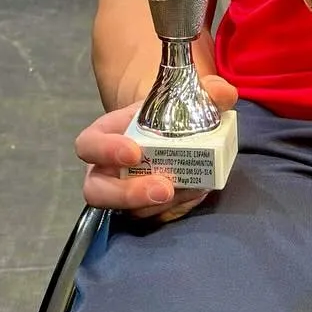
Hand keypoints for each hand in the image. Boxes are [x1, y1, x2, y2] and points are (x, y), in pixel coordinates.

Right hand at [76, 74, 238, 222]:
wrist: (175, 133)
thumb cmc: (168, 112)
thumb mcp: (184, 96)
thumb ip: (205, 92)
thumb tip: (223, 94)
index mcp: (105, 136)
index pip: (88, 146)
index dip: (105, 151)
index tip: (134, 152)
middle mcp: (107, 170)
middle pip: (97, 192)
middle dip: (128, 194)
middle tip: (164, 188)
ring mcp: (124, 195)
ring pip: (129, 211)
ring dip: (160, 205)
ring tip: (191, 189)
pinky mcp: (146, 210)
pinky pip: (155, 219)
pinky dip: (177, 209)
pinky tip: (197, 192)